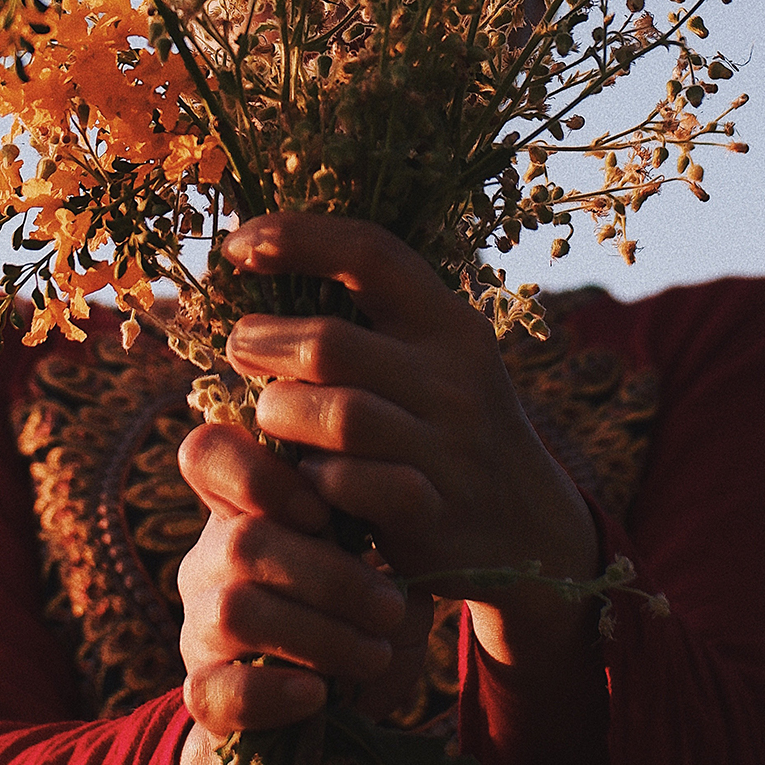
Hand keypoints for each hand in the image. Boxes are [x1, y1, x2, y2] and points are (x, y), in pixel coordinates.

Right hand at [174, 419, 432, 764]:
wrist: (324, 708)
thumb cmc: (358, 613)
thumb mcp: (376, 566)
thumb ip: (387, 548)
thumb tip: (403, 570)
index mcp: (247, 508)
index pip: (208, 453)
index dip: (256, 471)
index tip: (323, 510)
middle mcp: (211, 560)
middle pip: (242, 541)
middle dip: (330, 575)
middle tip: (389, 606)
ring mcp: (199, 627)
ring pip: (234, 611)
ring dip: (318, 633)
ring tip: (376, 653)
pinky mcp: (203, 694)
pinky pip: (214, 691)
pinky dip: (271, 693)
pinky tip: (318, 695)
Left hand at [221, 213, 601, 665]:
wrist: (529, 526)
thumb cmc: (444, 427)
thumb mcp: (430, 361)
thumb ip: (366, 323)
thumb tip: (259, 260)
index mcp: (448, 323)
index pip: (369, 253)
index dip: (295, 238)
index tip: (236, 246)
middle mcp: (454, 376)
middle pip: (328, 344)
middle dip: (263, 342)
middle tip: (240, 349)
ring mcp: (446, 444)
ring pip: (332, 414)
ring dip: (279, 414)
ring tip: (270, 417)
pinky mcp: (430, 508)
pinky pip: (345, 482)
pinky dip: (313, 479)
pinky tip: (310, 480)